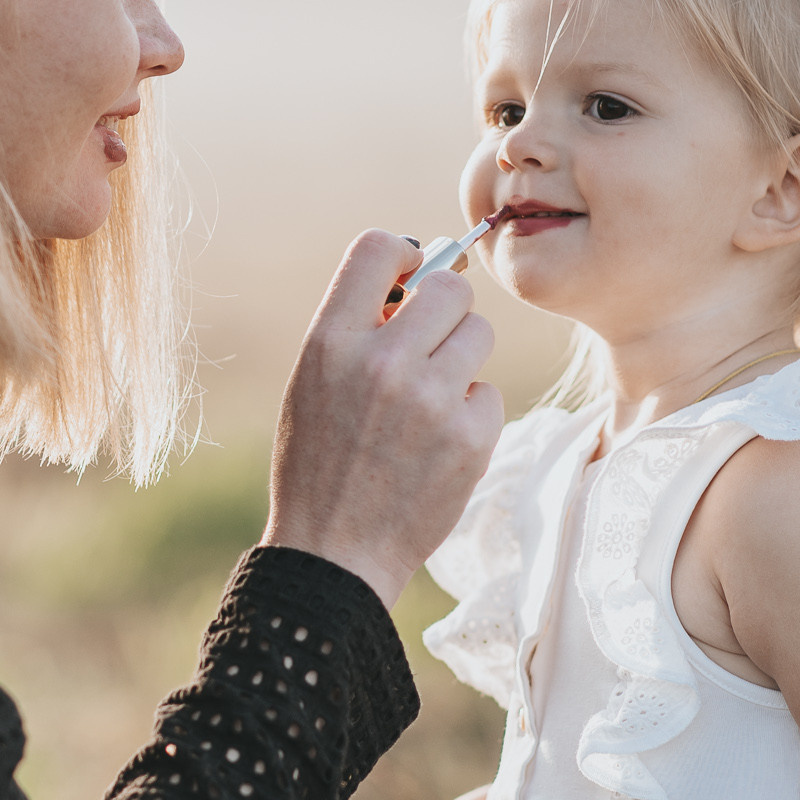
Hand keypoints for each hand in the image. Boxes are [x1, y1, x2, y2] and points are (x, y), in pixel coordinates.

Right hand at [264, 229, 503, 605]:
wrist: (335, 552)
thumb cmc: (319, 464)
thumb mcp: (311, 383)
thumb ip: (355, 328)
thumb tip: (415, 276)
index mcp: (331, 342)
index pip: (377, 247)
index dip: (403, 254)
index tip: (408, 276)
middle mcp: (382, 361)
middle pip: (450, 286)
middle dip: (444, 308)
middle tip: (428, 342)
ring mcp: (432, 400)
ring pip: (478, 334)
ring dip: (461, 358)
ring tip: (429, 399)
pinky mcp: (470, 437)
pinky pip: (489, 392)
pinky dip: (470, 413)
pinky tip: (437, 443)